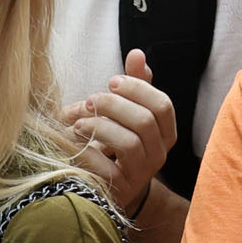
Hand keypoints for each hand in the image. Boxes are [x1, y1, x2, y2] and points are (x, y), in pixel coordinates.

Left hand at [63, 49, 178, 209]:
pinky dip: (89, 151)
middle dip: (115, 106)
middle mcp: (159, 153)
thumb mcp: (125, 109)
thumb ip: (134, 83)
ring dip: (100, 127)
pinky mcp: (121, 189)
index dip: (137, 89)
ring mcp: (142, 173)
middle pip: (146, 122)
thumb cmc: (115, 138)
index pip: (163, 106)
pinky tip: (76, 142)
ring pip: (130, 143)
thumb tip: (137, 53)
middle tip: (91, 100)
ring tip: (78, 123)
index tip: (111, 82)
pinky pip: (109, 167)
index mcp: (165, 131)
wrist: (106, 182)